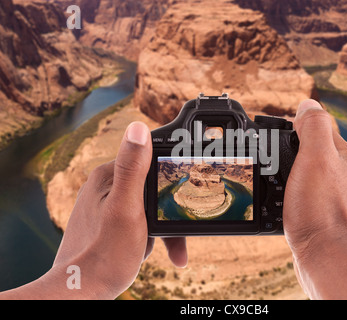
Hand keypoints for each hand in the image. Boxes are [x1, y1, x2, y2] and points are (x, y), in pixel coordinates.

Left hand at [0, 122, 186, 299]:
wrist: (82, 290)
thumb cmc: (105, 253)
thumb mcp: (127, 208)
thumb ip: (133, 168)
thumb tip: (138, 127)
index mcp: (108, 175)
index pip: (151, 164)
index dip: (171, 184)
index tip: (181, 205)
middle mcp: (104, 185)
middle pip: (152, 188)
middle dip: (166, 214)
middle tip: (173, 241)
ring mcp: (105, 203)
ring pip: (147, 206)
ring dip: (158, 229)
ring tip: (151, 248)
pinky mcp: (106, 220)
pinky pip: (137, 219)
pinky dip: (147, 235)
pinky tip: (144, 249)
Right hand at [283, 99, 346, 299]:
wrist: (325, 258)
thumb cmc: (321, 209)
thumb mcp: (316, 158)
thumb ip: (314, 127)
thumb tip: (308, 103)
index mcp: (344, 156)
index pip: (318, 127)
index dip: (293, 125)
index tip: (272, 132)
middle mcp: (342, 175)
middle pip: (311, 149)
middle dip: (289, 148)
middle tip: (267, 155)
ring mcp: (332, 196)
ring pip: (305, 172)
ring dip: (287, 170)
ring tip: (270, 176)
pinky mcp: (321, 214)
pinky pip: (303, 193)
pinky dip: (289, 191)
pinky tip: (279, 199)